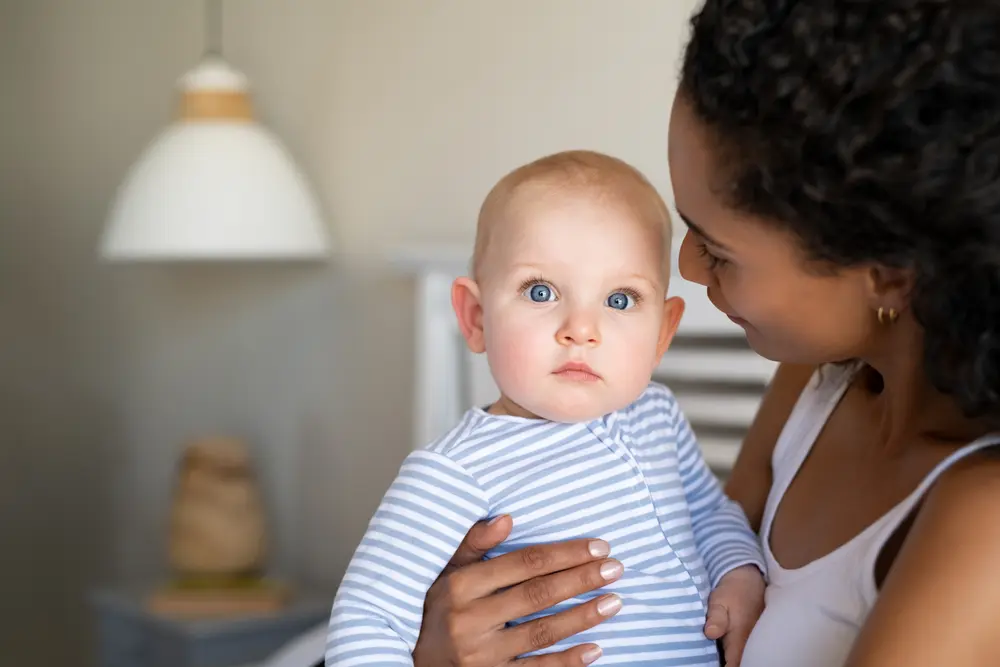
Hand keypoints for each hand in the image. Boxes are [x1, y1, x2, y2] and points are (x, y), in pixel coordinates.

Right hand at [412, 515, 623, 666]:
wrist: (410, 663)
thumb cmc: (435, 612)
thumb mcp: (444, 573)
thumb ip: (473, 544)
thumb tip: (507, 518)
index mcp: (460, 586)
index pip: (522, 563)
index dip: (563, 553)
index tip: (597, 546)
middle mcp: (470, 619)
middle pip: (537, 594)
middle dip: (581, 579)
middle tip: (615, 568)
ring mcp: (480, 655)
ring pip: (541, 632)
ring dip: (582, 617)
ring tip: (614, 602)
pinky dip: (567, 661)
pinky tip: (594, 648)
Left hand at [704, 565, 765, 666]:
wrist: (749, 579)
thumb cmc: (731, 591)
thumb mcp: (719, 600)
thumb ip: (716, 618)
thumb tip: (711, 633)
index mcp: (741, 638)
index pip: (734, 665)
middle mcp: (750, 644)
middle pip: (741, 663)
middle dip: (729, 665)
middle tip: (708, 663)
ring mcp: (754, 642)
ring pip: (744, 659)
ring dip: (733, 660)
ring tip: (718, 659)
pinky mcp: (753, 639)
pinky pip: (746, 652)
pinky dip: (737, 656)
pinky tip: (725, 656)